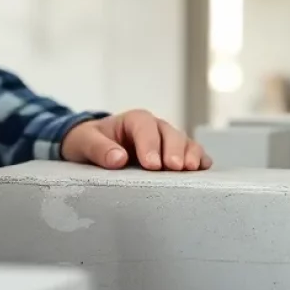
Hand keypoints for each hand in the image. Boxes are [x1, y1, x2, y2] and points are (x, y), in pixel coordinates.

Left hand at [60, 110, 211, 171]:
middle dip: (173, 150)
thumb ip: (98, 149)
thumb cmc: (89, 141)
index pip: (145, 127)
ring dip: (190, 154)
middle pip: (169, 133)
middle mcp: (154, 128)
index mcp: (133, 120)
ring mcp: (166, 141)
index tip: (152, 165)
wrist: (93, 146)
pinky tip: (204, 168)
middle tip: (175, 168)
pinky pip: (191, 153)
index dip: (150, 145)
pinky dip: (199, 159)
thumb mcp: (85, 142)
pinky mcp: (174, 154)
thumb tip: (118, 158)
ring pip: (183, 142)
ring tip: (191, 169)